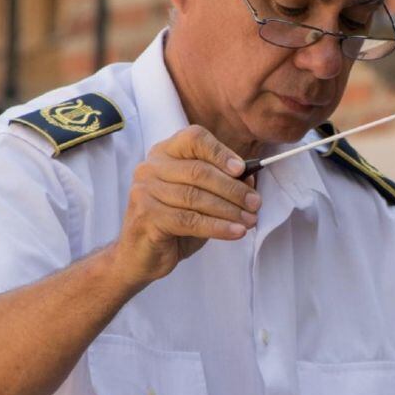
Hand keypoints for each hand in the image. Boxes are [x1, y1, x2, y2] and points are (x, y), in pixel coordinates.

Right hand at [115, 125, 260, 287]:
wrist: (140, 256)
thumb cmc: (173, 223)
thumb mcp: (201, 200)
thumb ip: (222, 184)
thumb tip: (250, 177)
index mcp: (164, 153)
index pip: (193, 138)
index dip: (220, 151)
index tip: (242, 169)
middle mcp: (150, 168)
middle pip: (199, 171)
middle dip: (233, 189)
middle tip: (255, 203)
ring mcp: (145, 191)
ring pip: (196, 197)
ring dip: (229, 210)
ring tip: (250, 221)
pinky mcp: (146, 217)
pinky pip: (189, 220)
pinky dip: (217, 227)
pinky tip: (236, 232)